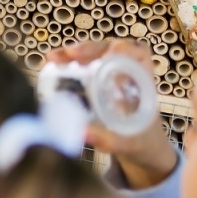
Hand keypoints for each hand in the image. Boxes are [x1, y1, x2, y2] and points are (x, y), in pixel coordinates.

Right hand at [49, 39, 176, 188]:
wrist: (141, 149)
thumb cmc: (141, 142)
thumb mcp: (128, 144)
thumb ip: (109, 140)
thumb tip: (81, 132)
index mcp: (143, 84)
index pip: (139, 54)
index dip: (125, 49)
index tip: (108, 54)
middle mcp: (127, 74)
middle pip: (111, 49)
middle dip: (90, 48)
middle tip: (70, 53)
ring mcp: (111, 76)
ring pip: (95, 54)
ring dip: (74, 53)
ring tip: (54, 57)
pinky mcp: (97, 82)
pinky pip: (84, 65)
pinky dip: (69, 62)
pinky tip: (54, 66)